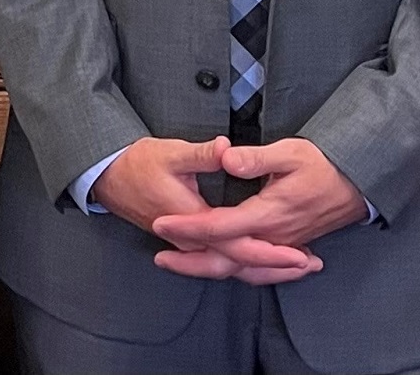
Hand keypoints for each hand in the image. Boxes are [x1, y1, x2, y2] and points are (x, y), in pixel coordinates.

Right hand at [93, 137, 318, 285]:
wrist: (108, 177)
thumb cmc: (137, 164)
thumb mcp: (170, 152)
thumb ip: (202, 154)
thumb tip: (227, 150)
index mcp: (193, 220)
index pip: (238, 247)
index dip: (271, 252)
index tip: (299, 252)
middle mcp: (192, 241)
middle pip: (240, 266)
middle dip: (277, 268)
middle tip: (311, 264)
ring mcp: (189, 244)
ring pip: (232, 268)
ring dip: (265, 269)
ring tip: (297, 266)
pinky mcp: (189, 241)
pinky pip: (223, 261)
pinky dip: (247, 265)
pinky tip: (264, 260)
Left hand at [150, 139, 365, 282]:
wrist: (356, 184)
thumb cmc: (323, 165)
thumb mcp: (290, 152)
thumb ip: (255, 158)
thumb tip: (226, 159)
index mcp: (268, 214)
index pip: (219, 226)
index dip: (188, 226)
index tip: (161, 222)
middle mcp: (273, 237)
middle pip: (225, 259)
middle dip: (190, 262)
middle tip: (160, 258)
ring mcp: (281, 246)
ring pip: (241, 270)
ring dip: (208, 269)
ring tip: (180, 265)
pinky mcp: (287, 248)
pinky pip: (258, 270)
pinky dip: (236, 273)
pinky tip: (223, 270)